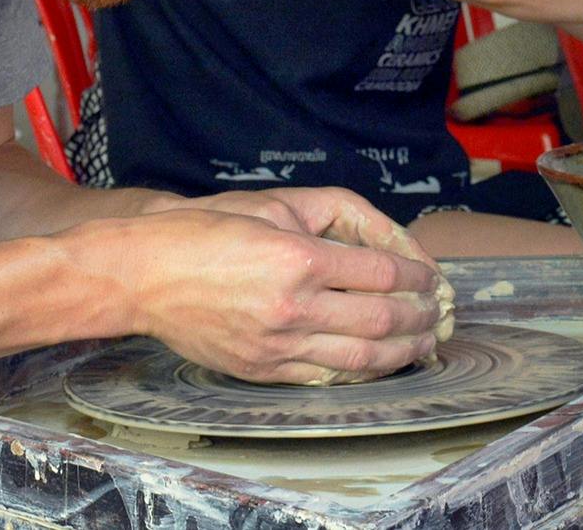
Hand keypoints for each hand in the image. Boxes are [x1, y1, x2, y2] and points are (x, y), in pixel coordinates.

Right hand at [77, 206, 445, 384]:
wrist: (145, 274)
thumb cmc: (208, 230)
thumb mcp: (276, 205)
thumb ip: (337, 217)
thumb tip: (391, 245)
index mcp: (298, 258)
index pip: (384, 275)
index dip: (419, 279)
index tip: (431, 278)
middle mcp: (292, 306)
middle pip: (383, 320)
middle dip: (421, 318)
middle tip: (437, 312)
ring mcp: (277, 345)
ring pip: (362, 358)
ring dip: (403, 353)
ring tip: (423, 343)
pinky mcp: (262, 370)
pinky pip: (327, 377)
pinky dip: (363, 372)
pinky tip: (381, 362)